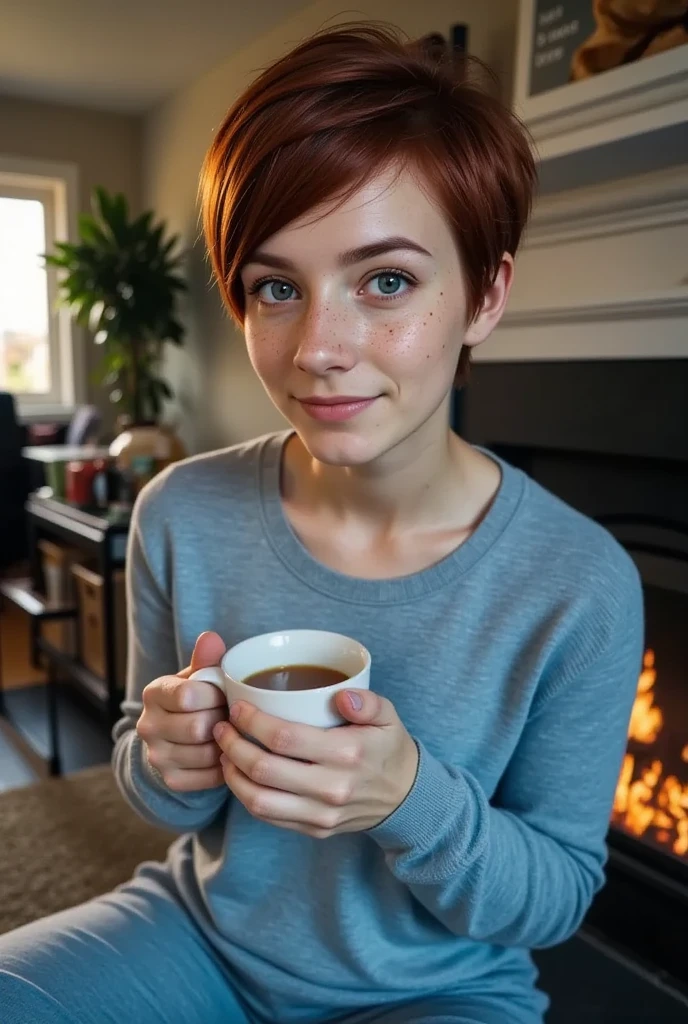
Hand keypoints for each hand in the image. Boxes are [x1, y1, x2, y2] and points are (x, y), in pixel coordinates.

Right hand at [136, 632, 227, 791]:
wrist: (177, 734)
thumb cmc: (196, 698)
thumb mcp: (198, 676)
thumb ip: (206, 659)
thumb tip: (211, 637)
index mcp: (154, 694)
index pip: (187, 696)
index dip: (215, 696)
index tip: (224, 694)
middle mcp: (148, 726)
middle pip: (198, 727)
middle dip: (223, 720)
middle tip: (232, 716)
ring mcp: (157, 756)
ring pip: (206, 753)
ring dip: (227, 744)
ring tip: (230, 732)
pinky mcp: (170, 779)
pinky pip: (208, 777)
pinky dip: (224, 766)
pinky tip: (226, 752)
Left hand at [213, 690, 418, 837]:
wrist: (406, 798)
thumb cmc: (388, 748)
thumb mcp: (389, 716)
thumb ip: (368, 702)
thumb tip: (342, 696)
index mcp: (348, 754)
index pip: (285, 738)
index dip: (253, 722)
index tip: (238, 708)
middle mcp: (331, 788)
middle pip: (264, 769)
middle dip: (233, 746)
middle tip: (222, 728)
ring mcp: (321, 814)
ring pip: (259, 800)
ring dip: (232, 775)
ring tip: (224, 753)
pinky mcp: (314, 830)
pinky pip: (269, 817)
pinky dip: (246, 796)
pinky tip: (239, 776)